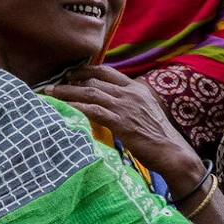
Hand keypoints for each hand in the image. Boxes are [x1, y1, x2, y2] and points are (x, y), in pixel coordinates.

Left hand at [43, 65, 203, 187]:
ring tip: (49, 93)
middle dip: (71, 81)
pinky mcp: (121, 122)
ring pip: (89, 93)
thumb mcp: (147, 113)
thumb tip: (111, 106)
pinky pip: (92, 110)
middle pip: (94, 81)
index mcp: (138, 90)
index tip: (72, 74)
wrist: (173, 153)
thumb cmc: (161, 138)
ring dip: (66, 92)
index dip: (87, 70)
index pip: (108, 72)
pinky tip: (62, 108)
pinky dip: (75, 107)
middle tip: (55, 85)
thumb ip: (131, 105)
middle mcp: (131, 94)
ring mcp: (126, 107)